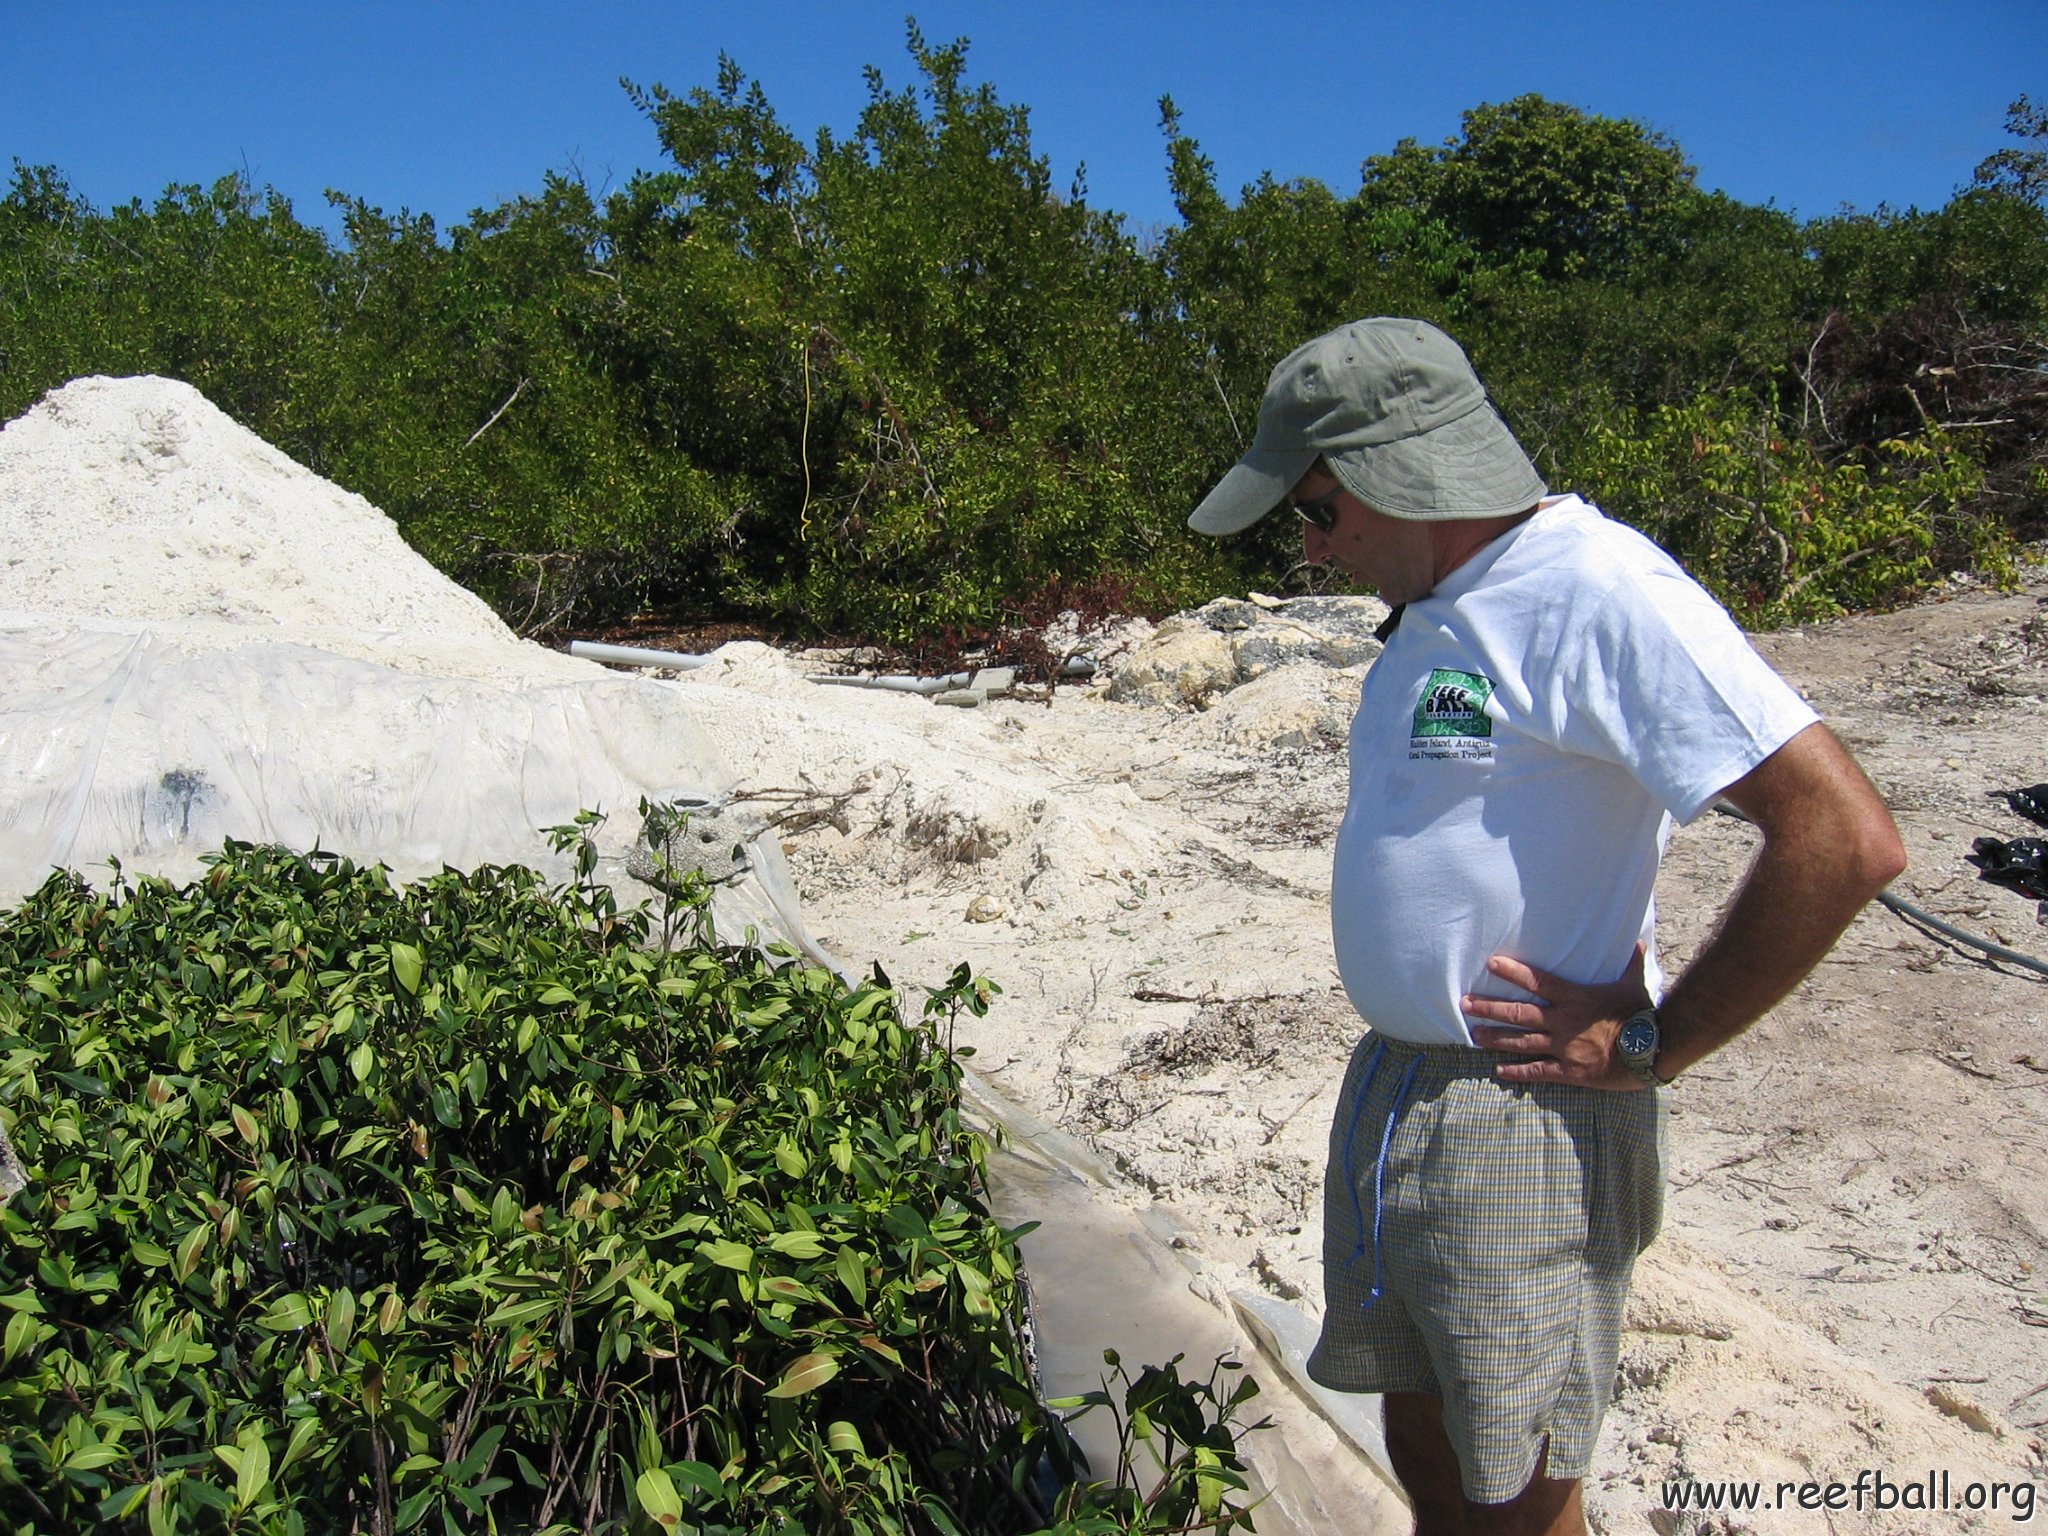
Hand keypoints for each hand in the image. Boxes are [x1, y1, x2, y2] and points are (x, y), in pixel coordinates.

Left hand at [1463, 944, 1653, 1090]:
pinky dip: (1517, 1072)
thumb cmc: (1643, 1015)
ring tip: (1473, 1035)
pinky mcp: (1570, 1071)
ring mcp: (1564, 1047)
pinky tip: (1498, 1072)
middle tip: (1464, 1004)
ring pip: (1521, 1042)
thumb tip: (1637, 943)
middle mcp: (1563, 1021)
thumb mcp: (1634, 984)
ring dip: (1495, 1038)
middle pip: (1518, 1013)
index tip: (1491, 963)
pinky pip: (1538, 1072)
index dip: (1513, 971)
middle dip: (1489, 1008)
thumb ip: (1631, 963)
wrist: (1652, 1050)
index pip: (1538, 981)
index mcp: (1575, 998)